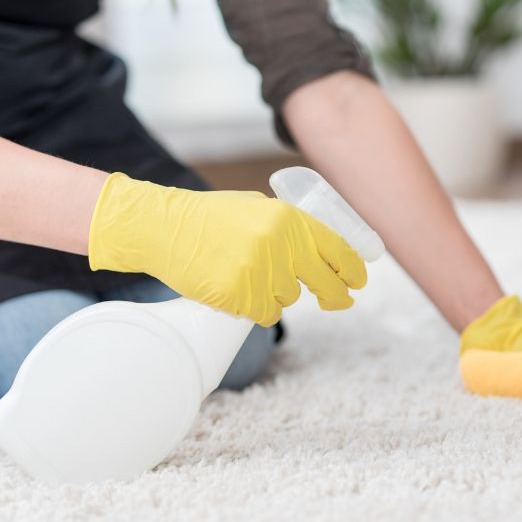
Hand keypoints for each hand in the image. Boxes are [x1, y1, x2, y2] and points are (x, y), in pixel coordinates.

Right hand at [87, 173, 365, 325]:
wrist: (163, 227)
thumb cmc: (210, 217)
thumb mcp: (257, 208)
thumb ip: (289, 226)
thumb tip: (323, 248)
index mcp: (288, 219)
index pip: (337, 249)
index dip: (353, 270)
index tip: (359, 282)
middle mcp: (280, 244)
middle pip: (324, 282)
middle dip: (335, 295)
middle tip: (336, 300)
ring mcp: (260, 271)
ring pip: (289, 298)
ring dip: (277, 294)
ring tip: (249, 274)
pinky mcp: (240, 295)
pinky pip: (264, 313)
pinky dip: (256, 307)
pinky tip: (238, 290)